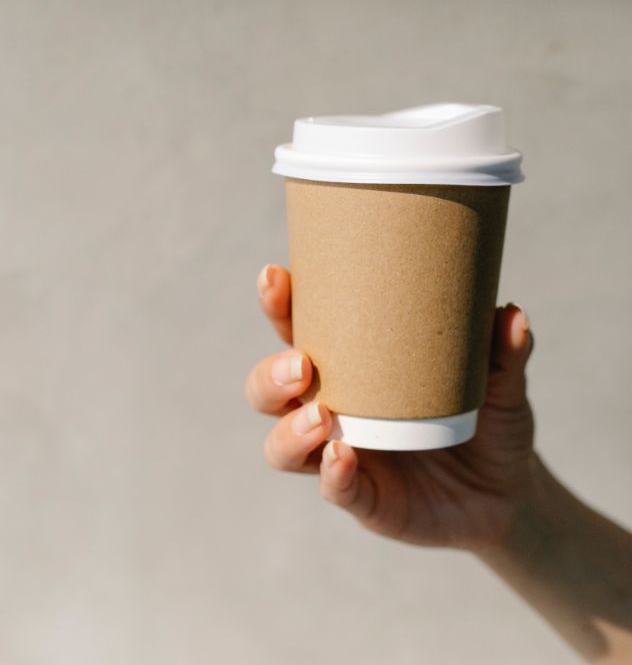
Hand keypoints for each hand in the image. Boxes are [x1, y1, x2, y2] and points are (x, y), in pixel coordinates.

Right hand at [244, 264, 536, 550]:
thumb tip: (510, 312)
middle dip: (271, 375)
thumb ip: (504, 352)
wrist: (509, 494)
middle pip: (268, 392)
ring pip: (282, 446)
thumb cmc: (488, 424)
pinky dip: (332, 475)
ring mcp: (340, 456)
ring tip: (320, 419)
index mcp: (348, 370)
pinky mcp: (363, 499)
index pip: (297, 334)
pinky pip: (334, 489)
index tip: (275, 278)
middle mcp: (329, 411)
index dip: (278, 308)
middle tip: (301, 365)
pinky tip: (341, 458)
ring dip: (289, 431)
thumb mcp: (500, 385)